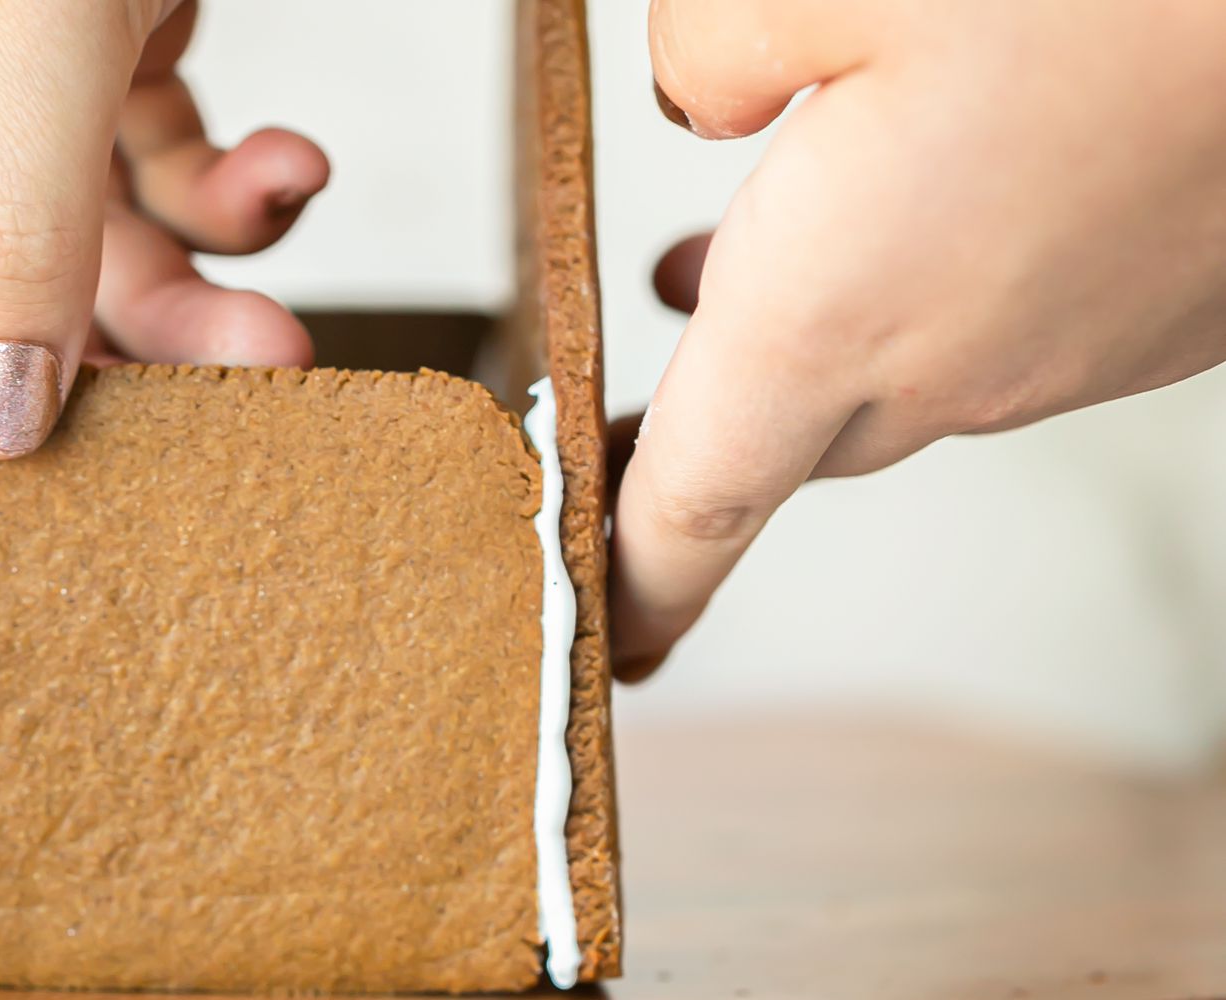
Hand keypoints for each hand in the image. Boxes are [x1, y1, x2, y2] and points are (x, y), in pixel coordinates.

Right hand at [0, 0, 327, 457]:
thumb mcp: (19, 19)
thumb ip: (7, 210)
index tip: (27, 450)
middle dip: (112, 342)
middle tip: (207, 409)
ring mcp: (1, 63)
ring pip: (91, 233)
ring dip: (197, 286)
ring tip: (277, 337)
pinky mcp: (106, 41)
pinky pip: (162, 152)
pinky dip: (234, 182)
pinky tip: (292, 170)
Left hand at [613, 0, 1225, 679]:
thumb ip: (709, 47)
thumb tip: (695, 95)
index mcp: (829, 310)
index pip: (694, 503)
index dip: (637, 578)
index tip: (615, 639)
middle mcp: (947, 367)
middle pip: (787, 436)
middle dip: (707, 425)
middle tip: (633, 407)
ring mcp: (1065, 355)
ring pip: (896, 377)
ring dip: (820, 329)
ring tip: (756, 252)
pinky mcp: (1154, 318)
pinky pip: (1000, 334)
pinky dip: (932, 287)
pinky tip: (934, 195)